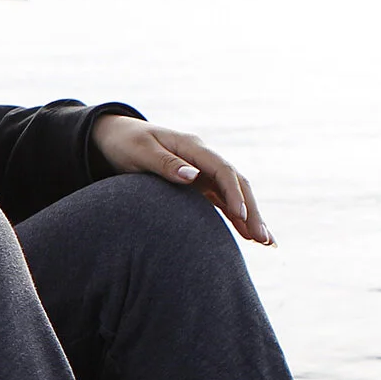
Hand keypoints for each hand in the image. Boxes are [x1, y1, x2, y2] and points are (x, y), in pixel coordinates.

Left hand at [92, 114, 273, 244]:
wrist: (115, 137)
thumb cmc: (125, 144)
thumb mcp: (140, 152)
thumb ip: (166, 164)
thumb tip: (193, 176)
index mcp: (192, 147)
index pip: (222, 170)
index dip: (233, 192)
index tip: (240, 214)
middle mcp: (203, 158)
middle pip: (236, 183)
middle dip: (251, 210)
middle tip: (263, 238)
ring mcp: (203, 171)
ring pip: (233, 194)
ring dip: (250, 216)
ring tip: (265, 242)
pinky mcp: (198, 184)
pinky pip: (222, 201)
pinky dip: (236, 217)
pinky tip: (248, 235)